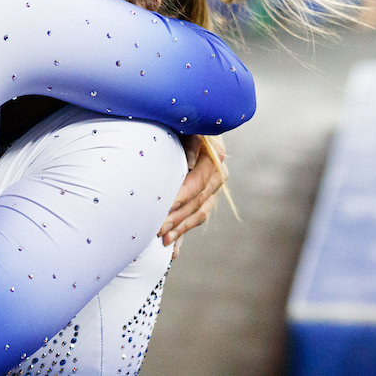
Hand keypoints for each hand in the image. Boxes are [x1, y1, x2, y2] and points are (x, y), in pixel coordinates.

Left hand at [159, 135, 227, 258]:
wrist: (187, 126)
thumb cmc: (181, 124)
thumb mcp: (186, 126)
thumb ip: (190, 141)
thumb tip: (190, 163)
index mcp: (215, 158)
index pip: (198, 183)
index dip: (182, 196)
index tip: (165, 206)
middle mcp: (218, 176)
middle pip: (198, 202)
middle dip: (177, 217)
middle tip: (157, 229)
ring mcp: (212, 190)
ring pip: (198, 214)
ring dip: (180, 229)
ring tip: (162, 240)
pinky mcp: (204, 200)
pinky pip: (195, 221)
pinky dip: (182, 236)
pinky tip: (172, 252)